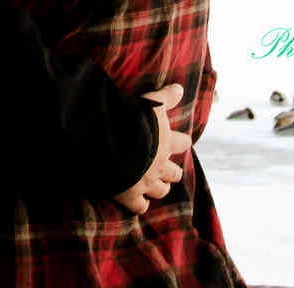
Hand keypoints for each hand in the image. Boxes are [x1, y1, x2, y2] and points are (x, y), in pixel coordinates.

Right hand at [114, 83, 190, 214]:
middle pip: (175, 173)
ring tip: (151, 184)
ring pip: (161, 191)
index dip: (180, 142)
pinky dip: (138, 204)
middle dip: (171, 171)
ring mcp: (146, 183)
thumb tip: (180, 87)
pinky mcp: (130, 196)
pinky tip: (133, 200)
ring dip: (158, 188)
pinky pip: (140, 207)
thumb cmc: (131, 121)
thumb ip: (166, 96)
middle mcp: (160, 165)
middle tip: (163, 167)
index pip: (182, 143)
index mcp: (165, 142)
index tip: (177, 141)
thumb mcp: (150, 102)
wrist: (110, 144)